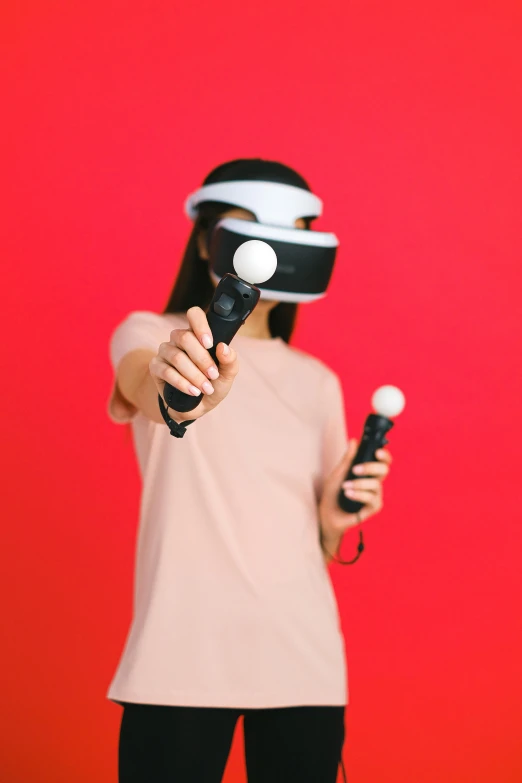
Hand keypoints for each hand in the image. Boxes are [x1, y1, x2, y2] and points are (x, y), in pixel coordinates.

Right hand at [149, 306, 239, 422]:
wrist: (197, 407)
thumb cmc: (212, 384)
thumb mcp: (227, 375)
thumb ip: (230, 361)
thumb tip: (223, 347)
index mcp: (197, 335)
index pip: (194, 315)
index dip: (201, 325)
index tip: (210, 343)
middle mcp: (178, 339)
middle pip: (184, 338)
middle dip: (202, 359)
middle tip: (213, 375)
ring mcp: (165, 352)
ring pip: (176, 356)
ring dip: (194, 374)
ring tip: (205, 388)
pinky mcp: (155, 367)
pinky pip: (166, 371)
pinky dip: (182, 383)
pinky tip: (193, 391)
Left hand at [319, 437, 391, 540]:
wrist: (326, 513)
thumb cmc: (333, 493)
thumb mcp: (338, 473)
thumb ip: (348, 458)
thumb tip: (354, 440)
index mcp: (368, 472)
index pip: (382, 461)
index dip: (384, 455)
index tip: (377, 452)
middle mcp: (374, 482)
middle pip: (384, 469)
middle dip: (370, 467)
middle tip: (355, 470)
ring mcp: (375, 495)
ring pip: (376, 484)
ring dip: (358, 484)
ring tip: (345, 487)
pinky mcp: (374, 508)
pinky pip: (372, 498)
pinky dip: (359, 495)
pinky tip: (348, 495)